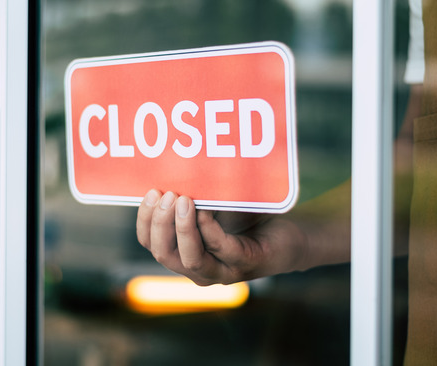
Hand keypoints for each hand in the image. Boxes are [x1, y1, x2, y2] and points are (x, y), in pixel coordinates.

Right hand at [136, 189, 309, 285]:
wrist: (292, 233)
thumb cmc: (248, 217)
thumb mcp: (213, 203)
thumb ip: (192, 195)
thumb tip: (167, 165)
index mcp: (184, 254)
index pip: (151, 244)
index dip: (145, 221)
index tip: (150, 193)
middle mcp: (199, 269)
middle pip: (165, 254)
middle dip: (160, 224)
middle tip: (166, 194)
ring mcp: (223, 271)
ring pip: (190, 259)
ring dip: (182, 228)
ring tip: (182, 199)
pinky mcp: (247, 263)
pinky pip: (222, 249)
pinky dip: (209, 230)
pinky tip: (205, 210)